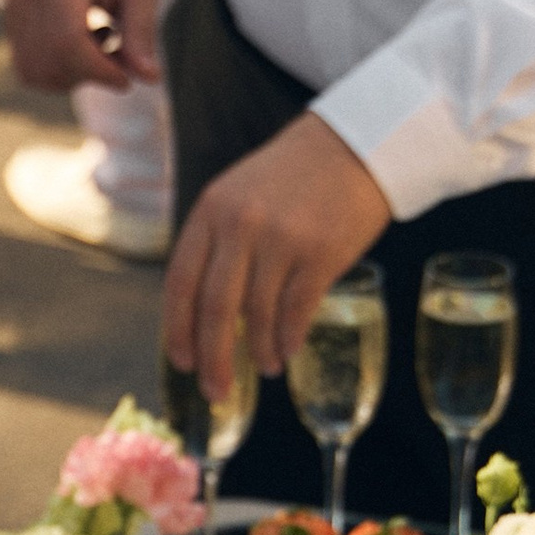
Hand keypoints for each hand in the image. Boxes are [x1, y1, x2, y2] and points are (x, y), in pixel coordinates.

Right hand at [4, 0, 162, 94]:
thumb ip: (142, 32)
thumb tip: (149, 79)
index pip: (68, 42)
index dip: (98, 71)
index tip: (127, 79)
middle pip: (51, 63)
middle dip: (89, 74)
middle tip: (119, 56)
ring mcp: (14, 11)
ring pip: (36, 74)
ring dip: (73, 76)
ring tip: (99, 46)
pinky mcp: (13, 24)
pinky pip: (30, 69)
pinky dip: (58, 72)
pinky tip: (81, 47)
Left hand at [163, 111, 389, 389]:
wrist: (356, 143)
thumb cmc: (294, 177)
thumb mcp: (240, 194)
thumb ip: (217, 242)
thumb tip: (201, 312)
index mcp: (211, 211)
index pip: (180, 282)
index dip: (177, 329)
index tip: (182, 362)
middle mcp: (240, 226)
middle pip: (214, 310)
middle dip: (212, 359)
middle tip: (217, 392)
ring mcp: (281, 239)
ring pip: (257, 316)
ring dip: (259, 352)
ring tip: (266, 366)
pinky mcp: (321, 253)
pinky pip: (295, 312)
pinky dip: (288, 339)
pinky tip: (287, 350)